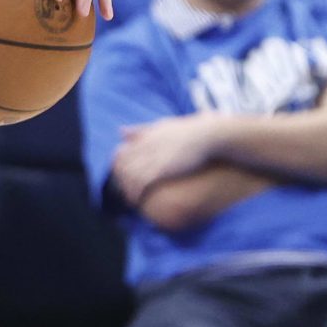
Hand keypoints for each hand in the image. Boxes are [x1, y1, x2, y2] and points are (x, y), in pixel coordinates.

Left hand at [113, 113, 228, 202]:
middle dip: (120, 181)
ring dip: (126, 190)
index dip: (118, 169)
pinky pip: (141, 182)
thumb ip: (141, 130)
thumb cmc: (189, 131)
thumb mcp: (161, 126)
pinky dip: (135, 192)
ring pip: (128, 176)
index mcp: (145, 137)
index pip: (120, 154)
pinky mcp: (162, 168)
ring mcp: (153, 157)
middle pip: (122, 166)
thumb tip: (120, 131)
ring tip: (130, 200)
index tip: (121, 179)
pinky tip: (137, 201)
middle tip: (124, 193)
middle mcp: (145, 146)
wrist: (209, 135)